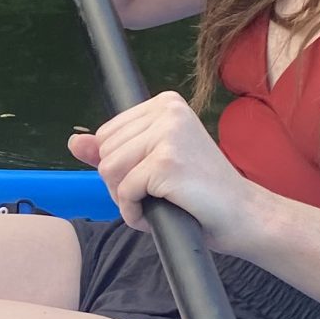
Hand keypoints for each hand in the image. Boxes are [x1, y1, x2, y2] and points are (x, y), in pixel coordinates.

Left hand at [70, 92, 260, 248]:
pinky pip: (124, 193)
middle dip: (121, 183)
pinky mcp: (167, 163)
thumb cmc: (201, 192)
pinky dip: (135, 214)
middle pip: (104, 152)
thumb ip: (112, 151)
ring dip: (127, 199)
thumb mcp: (152, 164)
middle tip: (159, 193)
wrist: (244, 215)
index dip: (121, 167)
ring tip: (160, 202)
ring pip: (108, 171)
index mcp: (165, 103)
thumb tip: (74, 142)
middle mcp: (167, 110)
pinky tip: (161, 213)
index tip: (155, 177)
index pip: (106, 135)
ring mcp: (168, 135)